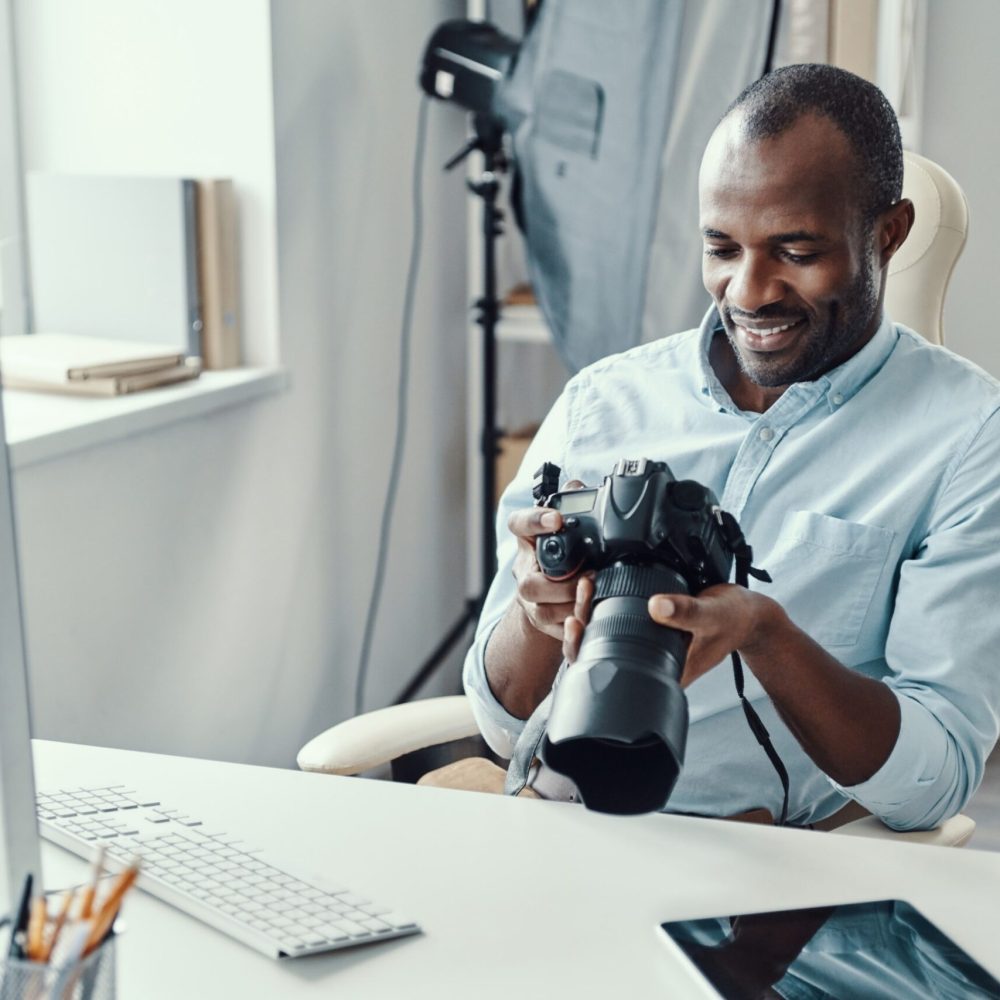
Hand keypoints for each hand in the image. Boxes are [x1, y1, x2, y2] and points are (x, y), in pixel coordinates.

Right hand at [508, 481, 589, 641]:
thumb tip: (578, 486)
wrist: (551, 594)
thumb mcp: (567, 527)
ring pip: (543, 610)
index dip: (536, 521)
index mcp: (529, 541)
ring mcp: (532, 601)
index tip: (557, 519)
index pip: (520, 525)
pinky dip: (575, 631)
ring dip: (572, 605)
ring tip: (595, 596)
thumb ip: (572, 504)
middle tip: (590, 576)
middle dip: (561, 584)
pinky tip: (591, 621)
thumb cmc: (561, 556)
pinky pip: (556, 632)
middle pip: (529, 582)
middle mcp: (525, 571)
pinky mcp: (544, 624)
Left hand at [563, 579, 784, 686]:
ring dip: (590, 609)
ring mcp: (645, 646)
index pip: (608, 670)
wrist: (747, 614)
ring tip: (588, 582)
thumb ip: (687, 611)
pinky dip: (604, 602)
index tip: (578, 620)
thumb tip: (656, 606)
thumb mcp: (712, 614)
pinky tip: (600, 583)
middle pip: (597, 650)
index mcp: (658, 673)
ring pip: (604, 634)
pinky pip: (617, 619)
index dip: (584, 649)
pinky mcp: (647, 627)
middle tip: (583, 591)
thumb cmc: (733, 620)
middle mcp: (646, 663)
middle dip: (582, 621)